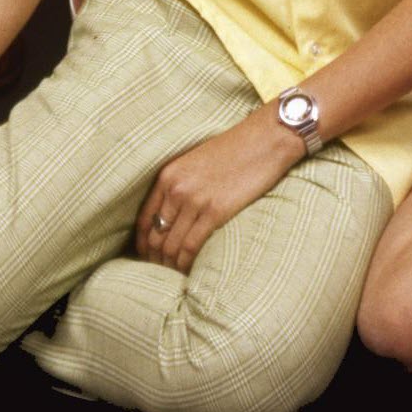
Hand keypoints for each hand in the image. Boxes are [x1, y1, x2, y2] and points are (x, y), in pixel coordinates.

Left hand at [135, 107, 308, 269]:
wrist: (268, 137)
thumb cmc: (237, 148)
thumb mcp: (197, 161)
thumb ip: (180, 185)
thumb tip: (171, 217)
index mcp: (169, 175)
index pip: (144, 221)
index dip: (143, 245)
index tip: (149, 257)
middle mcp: (176, 189)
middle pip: (155, 237)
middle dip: (156, 259)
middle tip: (164, 271)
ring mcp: (195, 201)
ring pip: (171, 246)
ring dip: (171, 265)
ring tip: (177, 273)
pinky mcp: (216, 211)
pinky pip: (191, 247)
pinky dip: (187, 263)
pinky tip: (190, 269)